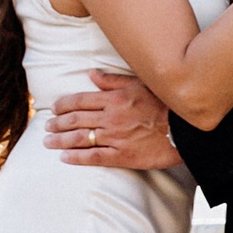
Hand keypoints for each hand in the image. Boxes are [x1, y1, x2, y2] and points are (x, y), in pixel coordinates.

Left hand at [40, 70, 182, 169]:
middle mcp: (111, 117)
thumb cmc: (165, 103)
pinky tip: (64, 158)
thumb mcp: (140, 84)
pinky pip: (94, 157)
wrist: (185, 129)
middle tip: (46, 126)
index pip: (80, 101)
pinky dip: (76, 157)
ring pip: (80, 139)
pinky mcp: (123, 156)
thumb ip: (113, 81)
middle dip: (57, 123)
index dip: (64, 105)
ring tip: (48, 142)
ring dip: (60, 140)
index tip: (54, 108)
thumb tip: (91, 74)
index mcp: (114, 98)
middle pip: (76, 120)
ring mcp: (115, 137)